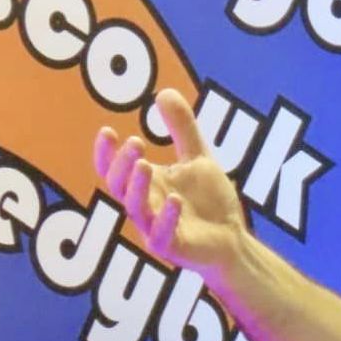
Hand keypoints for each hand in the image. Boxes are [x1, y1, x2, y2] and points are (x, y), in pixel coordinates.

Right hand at [93, 89, 247, 280]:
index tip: (107, 130)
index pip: (113, 168)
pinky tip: (176, 199)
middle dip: (122, 164)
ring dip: (138, 187)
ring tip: (146, 165)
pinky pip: (162, 236)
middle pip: (119, 186)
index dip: (106, 152)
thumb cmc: (209, 202)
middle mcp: (144, 206)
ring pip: (136, 209)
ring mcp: (155, 228)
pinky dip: (167, 217)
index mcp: (145, 185)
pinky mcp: (173, 248)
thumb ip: (182, 129)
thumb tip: (163, 92)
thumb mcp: (198, 158)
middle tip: (135, 143)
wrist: (234, 240)